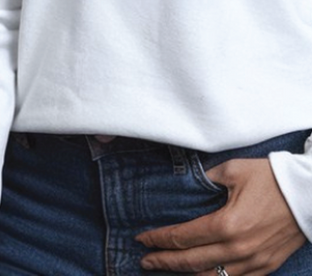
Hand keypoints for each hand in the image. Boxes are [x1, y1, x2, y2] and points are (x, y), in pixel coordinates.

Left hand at [137, 157, 306, 274]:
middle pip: (191, 262)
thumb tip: (188, 184)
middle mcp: (238, 249)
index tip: (141, 239)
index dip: (158, 240)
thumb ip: (205, 179)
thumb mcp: (232, 170)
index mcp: (226, 224)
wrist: (308, 194)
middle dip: (163, 262)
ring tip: (166, 270)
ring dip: (186, 274)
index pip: (182, 238)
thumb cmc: (270, 178)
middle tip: (144, 261)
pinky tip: (201, 275)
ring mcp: (254, 262)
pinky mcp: (266, 267)